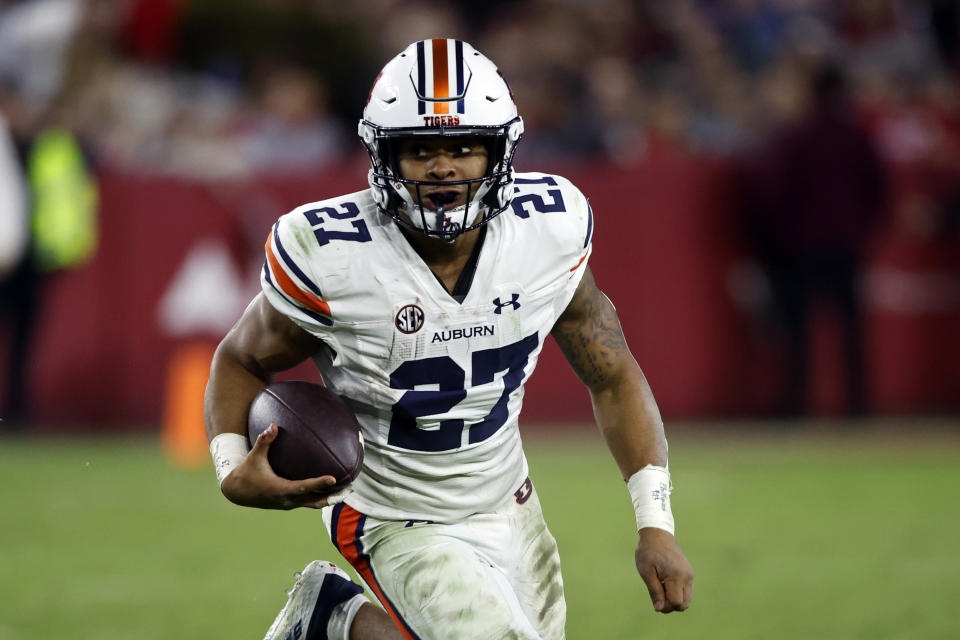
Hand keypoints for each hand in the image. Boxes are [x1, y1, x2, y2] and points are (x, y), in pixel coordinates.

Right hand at [220, 423, 347, 509]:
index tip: (333, 478)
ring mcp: (289, 504)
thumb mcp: (254, 456)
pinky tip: (330, 488)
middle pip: (314, 501)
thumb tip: (273, 425)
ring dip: (329, 498)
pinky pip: (308, 501)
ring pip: (313, 504)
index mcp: (279, 490)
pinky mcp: (289, 503)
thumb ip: (264, 441)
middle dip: (332, 496)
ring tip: (346, 490)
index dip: (318, 483)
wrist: (236, 492)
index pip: (303, 487)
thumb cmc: (246, 472)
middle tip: (349, 488)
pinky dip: (320, 496)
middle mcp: (287, 500)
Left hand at [635, 527, 693, 612]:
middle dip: (671, 605)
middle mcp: (687, 576)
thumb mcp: (647, 573)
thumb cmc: (649, 552)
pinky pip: (686, 590)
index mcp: (677, 576)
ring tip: (661, 587)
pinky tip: (665, 582)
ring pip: (687, 599)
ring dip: (674, 599)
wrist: (657, 534)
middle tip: (657, 595)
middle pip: (684, 604)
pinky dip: (677, 592)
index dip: (665, 607)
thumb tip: (659, 609)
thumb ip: (655, 592)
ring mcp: (690, 574)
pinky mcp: (689, 572)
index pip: (676, 602)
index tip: (655, 601)